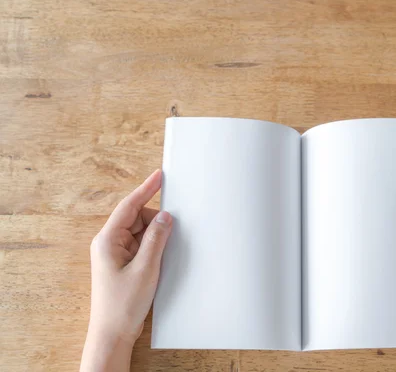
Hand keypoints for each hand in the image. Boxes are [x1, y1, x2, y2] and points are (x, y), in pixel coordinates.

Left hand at [80, 170, 171, 371]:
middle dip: (156, 221)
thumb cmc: (123, 305)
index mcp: (107, 240)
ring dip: (156, 235)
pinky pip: (142, 244)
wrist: (113, 333)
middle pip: (137, 218)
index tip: (159, 176)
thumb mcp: (145, 269)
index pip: (129, 206)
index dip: (146, 189)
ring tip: (165, 251)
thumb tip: (166, 217)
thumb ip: (156, 239)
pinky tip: (163, 254)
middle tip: (174, 229)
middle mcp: (109, 243)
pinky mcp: (124, 263)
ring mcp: (116, 253)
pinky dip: (154, 245)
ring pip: (141, 231)